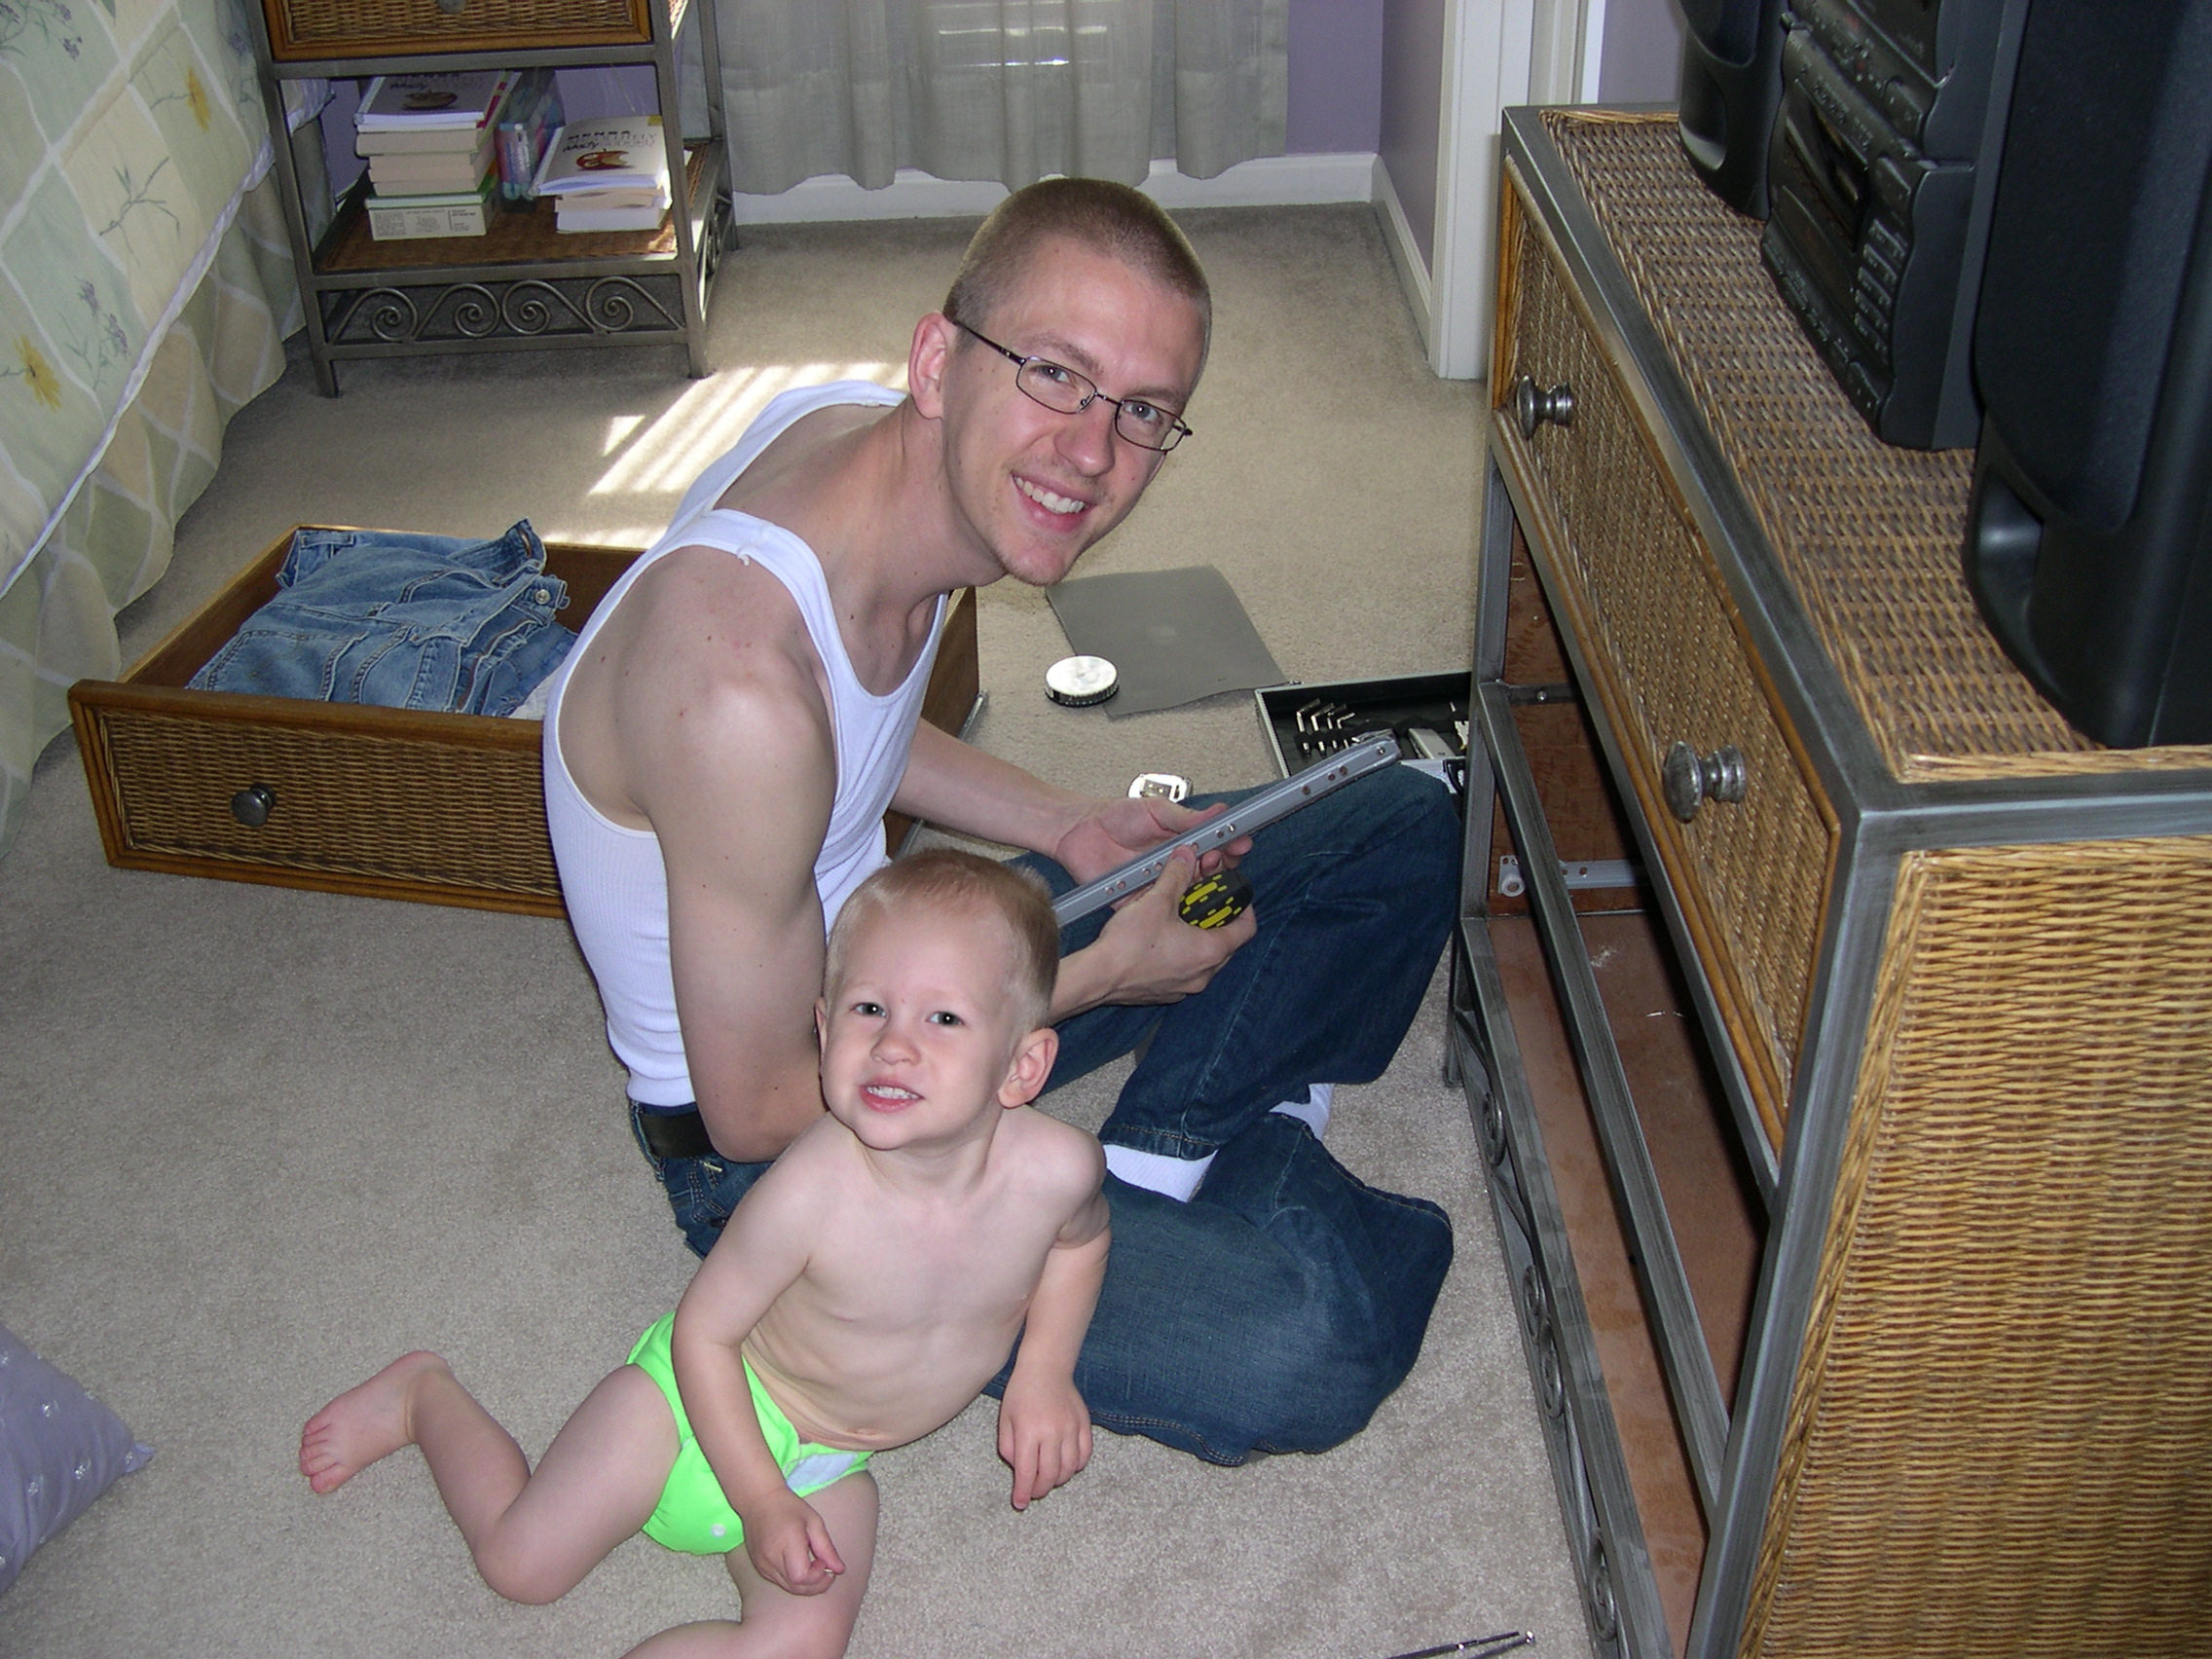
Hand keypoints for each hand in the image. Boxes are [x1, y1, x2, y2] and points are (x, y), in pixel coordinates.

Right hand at [739, 1489, 845, 1594]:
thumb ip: (826, 1548)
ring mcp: (762, 1565)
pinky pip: (780, 1582)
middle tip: (827, 1571)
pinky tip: (801, 1566)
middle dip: (816, 1585)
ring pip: (788, 1588)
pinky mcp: (759, 1567)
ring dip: (806, 1585)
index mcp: (786, 1542)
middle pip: (795, 1587)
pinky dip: (794, 1581)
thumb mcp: (813, 1521)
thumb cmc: (788, 1507)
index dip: (817, 1576)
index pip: (801, 1576)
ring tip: (815, 1567)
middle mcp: (771, 1557)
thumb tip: (840, 1570)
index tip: (823, 1562)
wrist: (759, 1501)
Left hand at [999, 1370, 1093, 1509]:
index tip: (1020, 1503)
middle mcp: (1051, 1432)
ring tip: (1048, 1478)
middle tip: (1034, 1491)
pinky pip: (1085, 1455)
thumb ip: (1008, 1448)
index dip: (1023, 1493)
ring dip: (1058, 1480)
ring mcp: (1071, 1428)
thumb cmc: (1021, 1393)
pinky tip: (1066, 1465)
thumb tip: (1020, 1471)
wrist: (1046, 1367)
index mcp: (1028, 1431)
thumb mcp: (1005, 1420)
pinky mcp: (1084, 1424)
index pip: (1027, 1472)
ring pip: (1069, 1469)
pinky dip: (1076, 1466)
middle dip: (1040, 1490)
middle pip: (1049, 1475)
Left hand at [1051, 796, 1251, 886]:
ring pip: (1189, 893)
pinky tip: (1177, 897)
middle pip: (1209, 874)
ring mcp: (1159, 884)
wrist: (1079, 831)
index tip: (1240, 843)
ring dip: (1199, 887)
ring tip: (1202, 872)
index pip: (1216, 848)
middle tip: (1220, 858)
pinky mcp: (1141, 900)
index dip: (1230, 847)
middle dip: (1220, 867)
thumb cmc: (1115, 817)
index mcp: (1182, 843)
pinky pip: (1160, 907)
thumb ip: (1187, 818)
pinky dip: (1170, 905)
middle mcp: (1174, 865)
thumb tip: (1218, 813)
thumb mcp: (1156, 811)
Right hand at [1084, 847, 1256, 1005]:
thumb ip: (1177, 876)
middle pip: (1225, 942)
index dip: (1243, 907)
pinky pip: (1182, 970)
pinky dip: (1178, 953)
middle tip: (1198, 899)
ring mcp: (1185, 987)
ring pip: (1203, 957)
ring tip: (1174, 916)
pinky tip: (1157, 938)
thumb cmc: (1128, 945)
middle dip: (1214, 918)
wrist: (1097, 977)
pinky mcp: (1165, 992)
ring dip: (1195, 936)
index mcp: (1211, 951)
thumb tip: (1186, 858)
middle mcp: (1203, 974)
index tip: (1231, 894)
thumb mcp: (1157, 900)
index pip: (1247, 928)